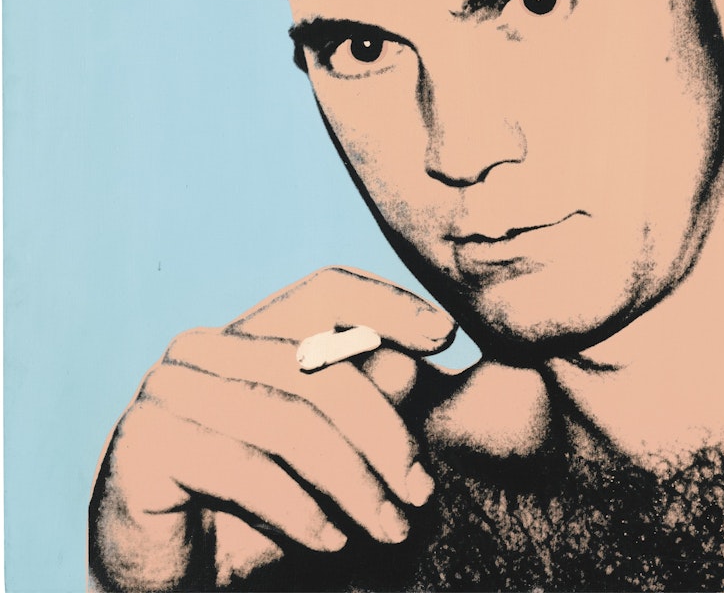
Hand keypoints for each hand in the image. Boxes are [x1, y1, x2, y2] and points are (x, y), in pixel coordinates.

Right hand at [88, 266, 454, 590]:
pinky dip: (300, 510)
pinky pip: (245, 468)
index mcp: (247, 332)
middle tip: (422, 492)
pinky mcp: (145, 440)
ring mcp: (168, 387)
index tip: (445, 335)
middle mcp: (203, 346)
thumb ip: (364, 404)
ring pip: (290, 419)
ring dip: (353, 484)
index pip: (325, 291)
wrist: (166, 578)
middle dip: (383, 431)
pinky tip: (331, 540)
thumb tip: (412, 360)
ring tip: (390, 528)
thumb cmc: (253, 509)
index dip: (387, 303)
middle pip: (318, 364)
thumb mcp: (324, 455)